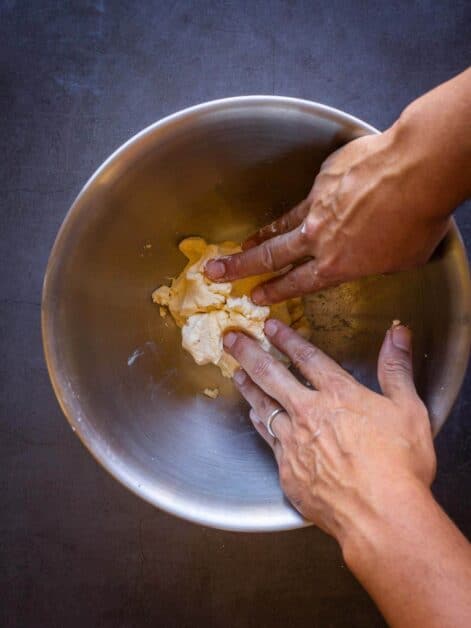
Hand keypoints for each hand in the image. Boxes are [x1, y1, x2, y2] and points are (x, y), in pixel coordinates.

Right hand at [206, 128, 450, 303]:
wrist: (417, 168)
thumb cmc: (419, 220)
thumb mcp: (402, 259)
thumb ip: (374, 262)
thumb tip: (371, 254)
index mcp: (337, 265)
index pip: (297, 283)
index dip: (274, 292)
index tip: (254, 297)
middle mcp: (318, 237)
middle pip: (270, 255)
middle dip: (239, 268)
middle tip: (214, 272)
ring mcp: (317, 204)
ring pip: (282, 224)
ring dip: (259, 236)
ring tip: (241, 244)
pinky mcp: (325, 176)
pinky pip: (317, 190)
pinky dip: (317, 197)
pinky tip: (324, 194)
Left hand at [223, 320, 435, 543]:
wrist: (380, 516)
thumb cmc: (399, 465)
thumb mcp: (409, 410)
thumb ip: (397, 369)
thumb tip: (398, 335)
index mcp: (338, 395)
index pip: (307, 357)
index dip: (287, 338)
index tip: (269, 326)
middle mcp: (309, 414)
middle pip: (271, 375)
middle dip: (249, 353)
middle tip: (231, 338)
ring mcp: (293, 443)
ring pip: (262, 406)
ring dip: (248, 387)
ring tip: (236, 373)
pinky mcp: (287, 471)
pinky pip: (268, 439)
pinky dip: (259, 423)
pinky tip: (254, 418)